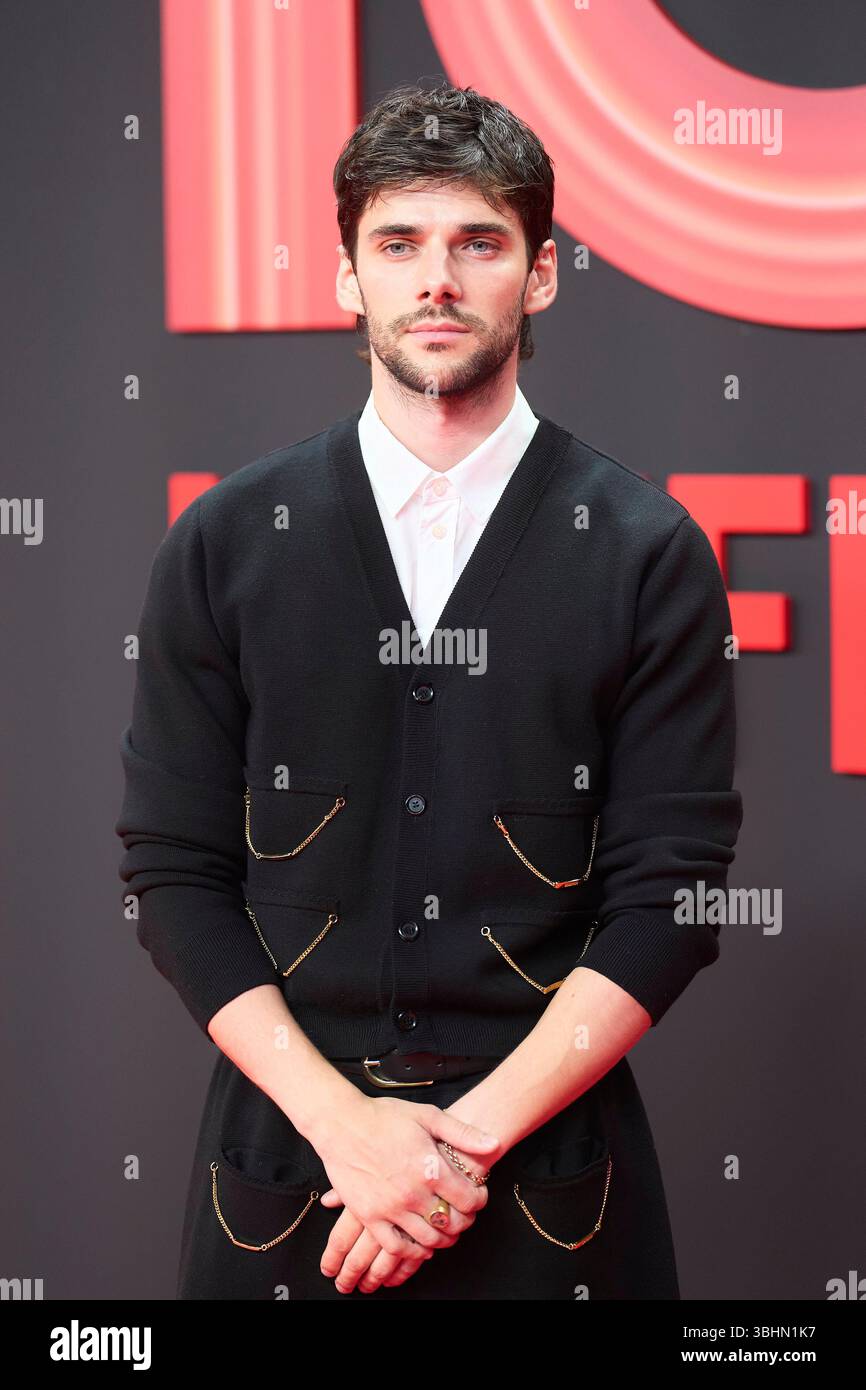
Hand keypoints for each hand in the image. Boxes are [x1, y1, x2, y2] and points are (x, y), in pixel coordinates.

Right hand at [311, 1094, 500, 1292]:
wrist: (342, 1124)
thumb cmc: (384, 1117)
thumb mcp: (428, 1115)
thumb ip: (463, 1133)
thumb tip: (493, 1145)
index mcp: (430, 1168)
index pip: (469, 1199)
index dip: (479, 1200)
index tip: (477, 1195)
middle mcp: (413, 1193)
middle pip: (452, 1223)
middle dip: (464, 1221)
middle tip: (463, 1214)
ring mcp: (390, 1208)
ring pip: (428, 1240)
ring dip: (443, 1239)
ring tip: (445, 1229)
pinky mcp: (370, 1217)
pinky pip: (396, 1247)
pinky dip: (413, 1252)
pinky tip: (420, 1244)